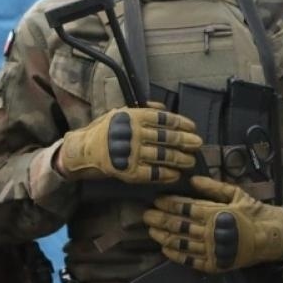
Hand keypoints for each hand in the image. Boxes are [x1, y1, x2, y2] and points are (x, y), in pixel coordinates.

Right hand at [56, 106, 200, 183]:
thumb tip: (164, 107)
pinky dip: (166, 174)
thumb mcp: (121, 112)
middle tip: (198, 144)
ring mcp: (132, 153)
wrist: (84, 150)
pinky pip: (152, 173)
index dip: (180, 123)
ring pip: (162, 156)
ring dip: (179, 159)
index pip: (163, 119)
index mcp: (133, 116)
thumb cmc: (105, 130)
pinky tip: (176, 174)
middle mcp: (133, 133)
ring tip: (190, 160)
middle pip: (166, 137)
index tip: (192, 127)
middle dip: (185, 141)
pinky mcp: (129, 171)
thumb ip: (143, 110)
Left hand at [144, 175, 282, 272]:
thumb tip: (191, 179)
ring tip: (151, 231)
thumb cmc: (253, 212)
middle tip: (146, 215)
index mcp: (215, 212)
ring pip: (181, 243)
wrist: (270, 238)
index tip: (156, 200)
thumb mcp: (236, 193)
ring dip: (163, 237)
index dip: (168, 204)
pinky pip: (191, 261)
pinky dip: (177, 255)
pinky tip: (165, 250)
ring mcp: (212, 250)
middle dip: (160, 220)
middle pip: (179, 226)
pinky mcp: (214, 264)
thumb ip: (212, 187)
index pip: (185, 208)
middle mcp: (211, 232)